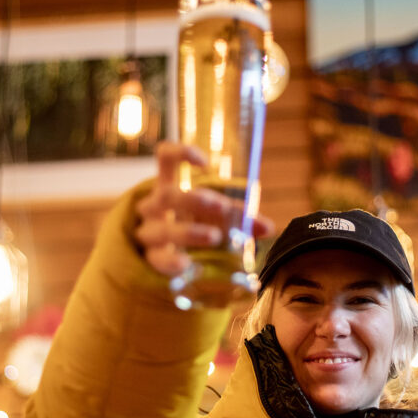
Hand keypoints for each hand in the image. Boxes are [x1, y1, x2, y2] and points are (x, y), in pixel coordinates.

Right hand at [135, 142, 274, 276]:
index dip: (180, 154)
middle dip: (195, 200)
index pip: (165, 158)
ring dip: (189, 232)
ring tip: (214, 237)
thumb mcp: (215, 215)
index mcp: (169, 184)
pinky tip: (186, 264)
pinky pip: (157, 259)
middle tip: (221, 206)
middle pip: (167, 195)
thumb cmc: (194, 224)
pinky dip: (172, 261)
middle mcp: (155, 205)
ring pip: (163, 228)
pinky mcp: (151, 258)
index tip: (204, 163)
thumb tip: (267, 227)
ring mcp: (150, 231)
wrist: (166, 254)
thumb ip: (238, 217)